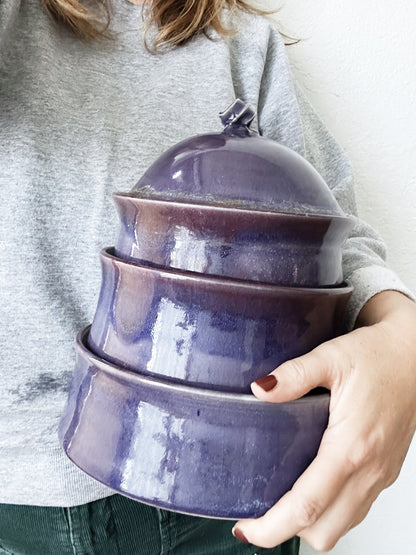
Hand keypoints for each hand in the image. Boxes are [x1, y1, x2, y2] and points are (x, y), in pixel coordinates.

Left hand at [232, 291, 415, 550]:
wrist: (414, 355)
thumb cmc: (379, 355)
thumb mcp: (332, 356)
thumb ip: (294, 374)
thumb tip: (260, 389)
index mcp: (352, 446)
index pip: (307, 505)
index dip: (271, 526)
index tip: (244, 527)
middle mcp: (369, 469)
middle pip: (323, 530)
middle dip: (285, 531)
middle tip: (255, 513)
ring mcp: (380, 475)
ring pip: (341, 526)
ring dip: (308, 524)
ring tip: (278, 503)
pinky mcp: (384, 472)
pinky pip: (355, 510)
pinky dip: (329, 512)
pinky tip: (310, 487)